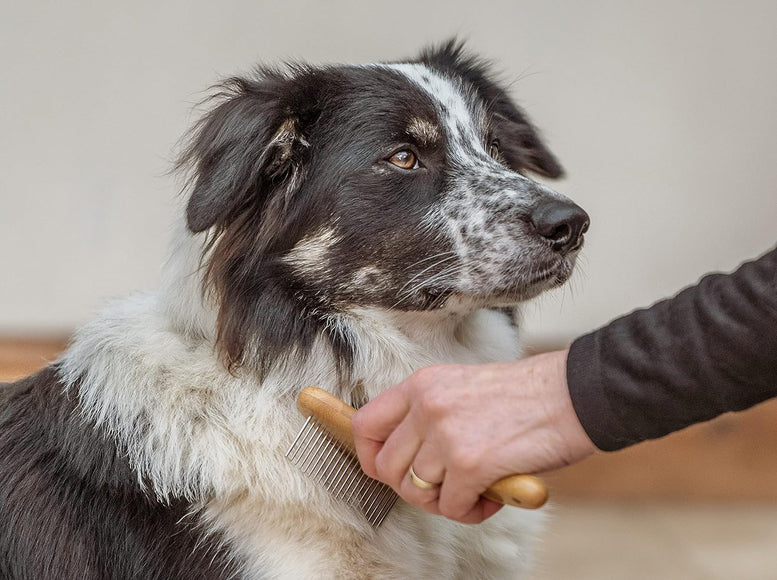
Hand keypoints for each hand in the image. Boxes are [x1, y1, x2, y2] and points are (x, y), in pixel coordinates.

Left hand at [351, 350, 595, 523]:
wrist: (570, 395)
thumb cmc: (523, 396)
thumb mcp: (460, 388)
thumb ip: (427, 416)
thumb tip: (404, 459)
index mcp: (421, 384)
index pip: (364, 425)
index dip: (369, 456)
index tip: (388, 470)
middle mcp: (427, 407)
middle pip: (387, 467)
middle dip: (413, 487)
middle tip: (443, 487)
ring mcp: (446, 435)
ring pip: (417, 492)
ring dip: (444, 501)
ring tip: (473, 491)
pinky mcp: (471, 464)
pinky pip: (451, 507)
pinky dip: (470, 512)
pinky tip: (491, 497)